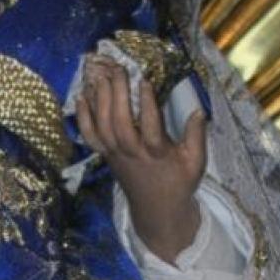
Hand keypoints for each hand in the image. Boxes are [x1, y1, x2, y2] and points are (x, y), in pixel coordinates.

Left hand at [75, 57, 205, 262]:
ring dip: (100, 100)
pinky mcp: (106, 156)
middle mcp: (133, 153)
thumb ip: (196, 137)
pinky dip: (83, 117)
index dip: (146, 104)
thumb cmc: (178, 182)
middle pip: (120, 124)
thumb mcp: (195, 163)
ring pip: (103, 127)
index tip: (144, 81)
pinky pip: (90, 137)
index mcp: (158, 154)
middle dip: (117, 95)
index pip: (151, 128)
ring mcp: (116, 155)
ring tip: (102, 75)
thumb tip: (198, 111)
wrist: (156, 210)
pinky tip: (81, 96)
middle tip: (118, 69)